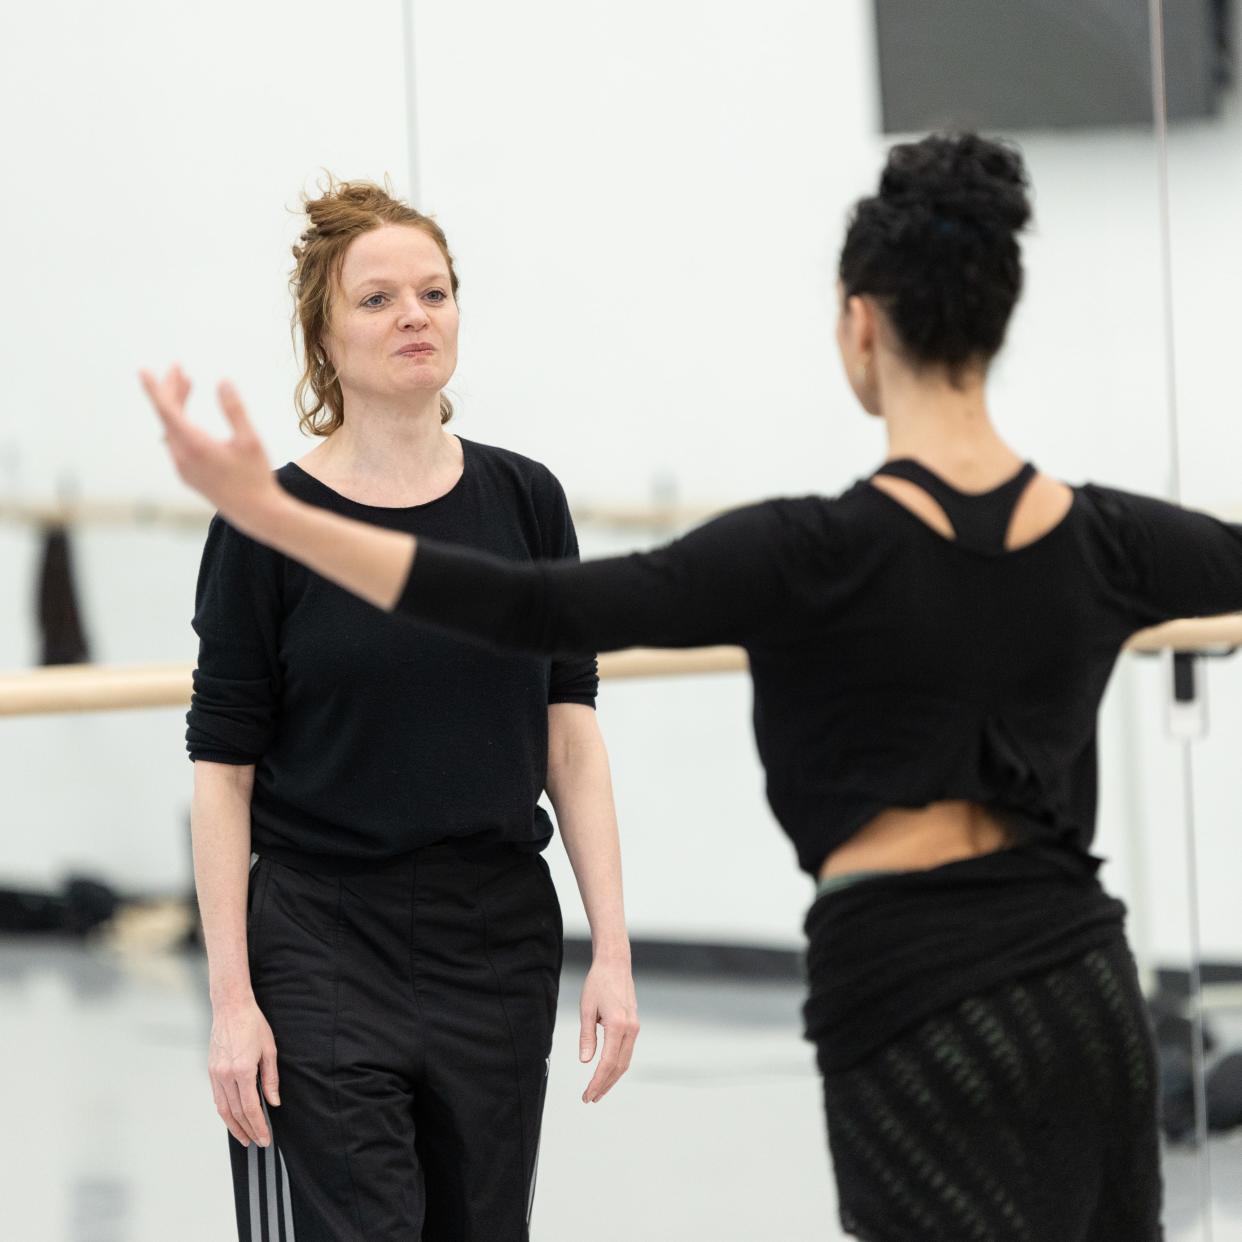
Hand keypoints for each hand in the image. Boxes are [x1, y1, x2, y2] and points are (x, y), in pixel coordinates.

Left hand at [139, 364, 281, 534]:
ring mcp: (182, 467)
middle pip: (167, 416)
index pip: (166, 410)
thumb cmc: (255, 476)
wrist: (255, 512)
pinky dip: (180, 423)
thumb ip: (234, 409)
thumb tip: (223, 381)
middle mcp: (181, 456)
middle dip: (171, 389)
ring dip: (177, 405)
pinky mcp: (186, 474)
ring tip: (187, 383)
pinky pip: (175, 441)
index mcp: (194, 445)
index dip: (155, 388)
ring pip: (170, 428)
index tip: (144, 370)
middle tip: (178, 368)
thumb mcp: (249, 440)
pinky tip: (189, 416)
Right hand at [209, 997, 279, 1147]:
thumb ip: (271, 1078)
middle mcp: (226, 1075)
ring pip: (223, 1109)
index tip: (265, 1137)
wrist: (231, 1008)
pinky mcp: (211, 1071)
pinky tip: (233, 1118)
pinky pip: (217, 1098)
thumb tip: (274, 1101)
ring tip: (244, 1137)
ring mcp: (215, 1074)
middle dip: (247, 1130)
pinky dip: (225, 1111)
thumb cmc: (253, 1024)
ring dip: (233, 1126)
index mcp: (243, 1070)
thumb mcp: (269, 1049)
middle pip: (236, 1112)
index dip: (258, 1126)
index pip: (251, 1107)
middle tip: (257, 1142)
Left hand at [578, 957, 638, 1102]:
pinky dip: (617, 1065)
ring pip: (625, 1060)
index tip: (587, 1095)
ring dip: (612, 1078)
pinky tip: (607, 1071)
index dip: (597, 1082)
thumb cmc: (598, 982)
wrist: (615, 964)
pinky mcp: (634, 1024)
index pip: (607, 1063)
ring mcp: (635, 1027)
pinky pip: (627, 1051)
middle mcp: (630, 1029)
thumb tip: (585, 1060)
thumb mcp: (587, 1009)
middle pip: (619, 1066)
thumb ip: (587, 1036)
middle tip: (590, 1098)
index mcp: (617, 1025)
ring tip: (598, 1090)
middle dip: (605, 1085)